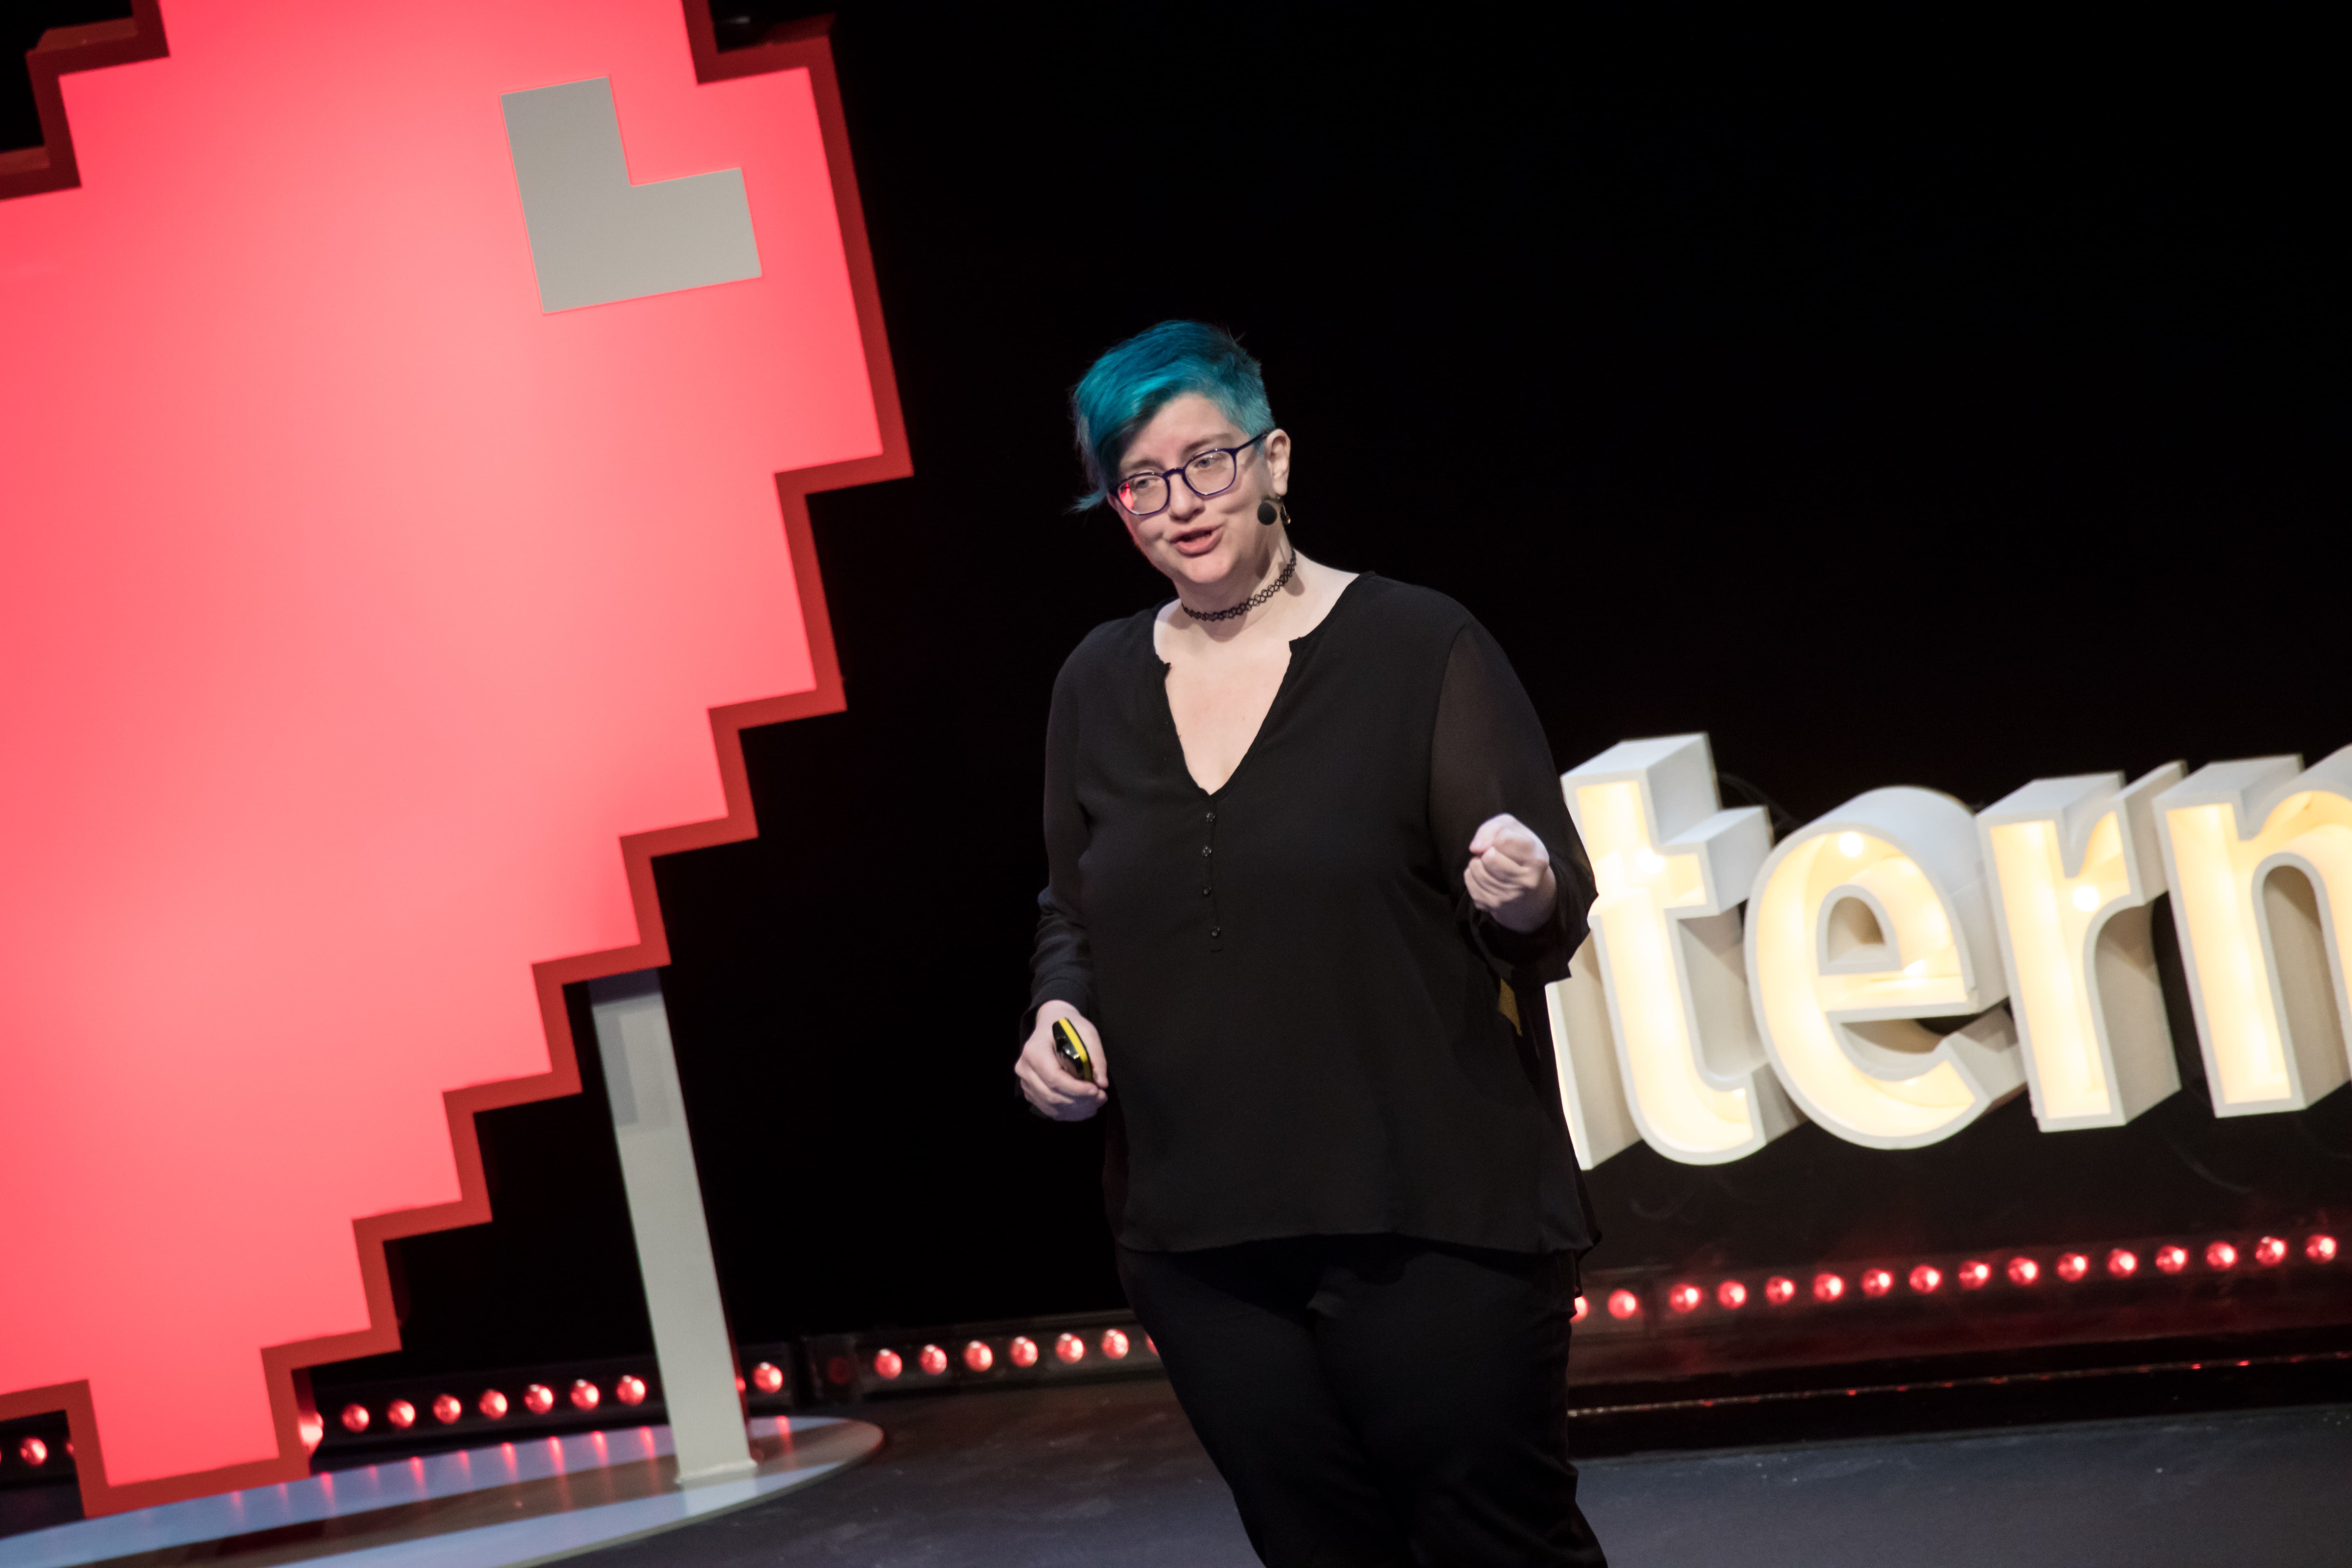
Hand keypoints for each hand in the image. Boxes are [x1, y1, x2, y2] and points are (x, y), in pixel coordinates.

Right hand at [1015, 1000, 1109, 1120]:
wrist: (1051, 1023)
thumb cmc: (1069, 1026)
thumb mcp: (1087, 1032)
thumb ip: (1096, 1056)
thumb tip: (1102, 1083)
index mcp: (1034, 1050)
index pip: (1054, 1078)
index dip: (1076, 1089)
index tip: (1096, 1090)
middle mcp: (1024, 1068)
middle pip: (1051, 1095)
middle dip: (1079, 1102)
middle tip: (1101, 1097)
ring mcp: (1025, 1081)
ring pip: (1050, 1105)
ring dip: (1076, 1110)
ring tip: (1096, 1103)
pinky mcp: (1030, 1091)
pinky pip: (1048, 1109)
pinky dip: (1068, 1113)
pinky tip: (1084, 1107)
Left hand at [1466, 812, 1557, 932]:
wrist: (1525, 889)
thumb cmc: (1518, 851)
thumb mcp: (1513, 829)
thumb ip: (1494, 829)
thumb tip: (1475, 848)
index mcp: (1537, 861)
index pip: (1504, 839)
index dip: (1500, 836)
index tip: (1506, 842)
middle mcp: (1525, 883)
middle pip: (1489, 857)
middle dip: (1488, 850)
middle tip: (1498, 855)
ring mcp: (1507, 897)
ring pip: (1475, 867)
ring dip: (1479, 861)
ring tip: (1493, 865)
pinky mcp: (1489, 905)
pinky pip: (1468, 879)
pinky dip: (1474, 873)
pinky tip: (1488, 876)